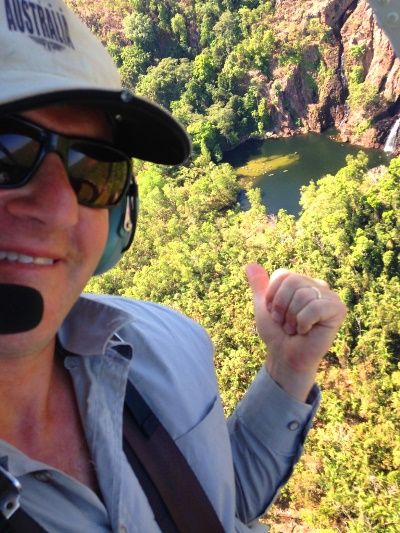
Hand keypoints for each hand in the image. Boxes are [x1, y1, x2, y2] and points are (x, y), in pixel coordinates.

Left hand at [246, 264, 346, 401]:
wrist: (285, 357)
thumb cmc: (276, 333)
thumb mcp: (263, 308)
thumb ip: (258, 286)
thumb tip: (249, 265)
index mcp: (299, 281)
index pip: (282, 275)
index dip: (272, 296)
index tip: (274, 313)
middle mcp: (315, 284)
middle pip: (293, 282)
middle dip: (281, 307)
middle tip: (285, 323)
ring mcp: (328, 296)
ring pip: (303, 295)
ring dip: (292, 318)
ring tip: (295, 329)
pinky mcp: (338, 309)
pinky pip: (315, 307)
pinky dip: (304, 322)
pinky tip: (306, 331)